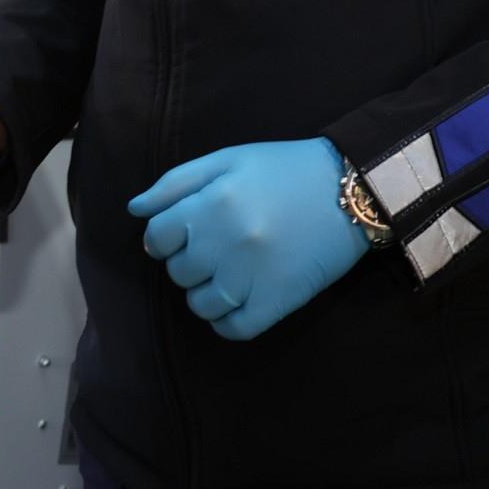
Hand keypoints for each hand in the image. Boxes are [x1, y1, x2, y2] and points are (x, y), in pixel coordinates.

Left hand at [129, 138, 369, 340]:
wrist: (353, 190)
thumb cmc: (285, 169)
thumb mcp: (228, 160)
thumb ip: (176, 183)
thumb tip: (135, 210)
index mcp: (212, 203)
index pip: (157, 237)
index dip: (163, 238)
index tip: (179, 236)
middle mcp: (227, 242)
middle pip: (178, 271)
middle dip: (188, 262)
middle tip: (213, 249)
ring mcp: (252, 276)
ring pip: (201, 305)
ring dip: (204, 294)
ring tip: (226, 276)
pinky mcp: (278, 301)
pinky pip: (234, 328)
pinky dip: (227, 322)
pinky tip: (238, 302)